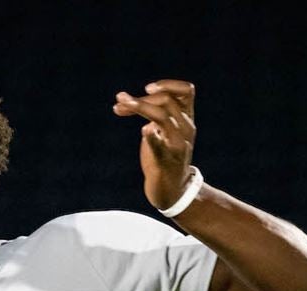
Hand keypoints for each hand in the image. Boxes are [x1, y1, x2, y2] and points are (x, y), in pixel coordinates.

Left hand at [112, 79, 196, 208]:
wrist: (173, 189)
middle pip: (167, 101)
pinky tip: (144, 131)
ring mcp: (177, 144)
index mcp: (186, 119)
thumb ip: (148, 113)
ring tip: (120, 106)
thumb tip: (122, 98)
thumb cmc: (165, 156)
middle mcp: (186, 129)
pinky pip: (160, 145)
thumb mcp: (161, 130)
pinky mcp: (166, 161)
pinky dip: (152, 137)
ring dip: (139, 107)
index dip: (167, 84)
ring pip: (162, 117)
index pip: (186, 91)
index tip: (146, 88)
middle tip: (120, 102)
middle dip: (141, 99)